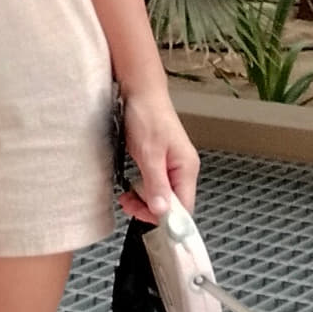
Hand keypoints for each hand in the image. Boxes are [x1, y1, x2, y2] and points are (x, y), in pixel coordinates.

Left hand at [116, 84, 199, 226]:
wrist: (140, 91)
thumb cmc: (147, 115)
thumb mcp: (148, 153)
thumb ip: (156, 184)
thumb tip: (163, 211)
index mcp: (186, 168)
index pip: (184, 208)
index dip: (167, 220)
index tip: (145, 220)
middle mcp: (183, 169)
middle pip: (173, 204)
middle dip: (150, 209)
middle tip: (129, 205)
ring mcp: (172, 165)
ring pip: (162, 195)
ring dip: (144, 200)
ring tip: (126, 197)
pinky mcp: (161, 161)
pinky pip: (155, 184)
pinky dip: (142, 189)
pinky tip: (130, 187)